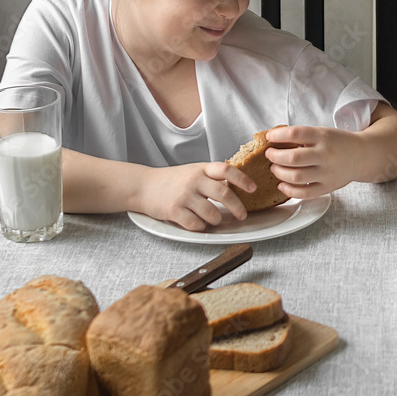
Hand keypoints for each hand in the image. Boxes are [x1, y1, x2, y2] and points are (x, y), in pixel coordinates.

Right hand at [136, 162, 256, 230]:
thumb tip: (236, 186)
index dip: (242, 179)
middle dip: (238, 207)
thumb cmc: (172, 180)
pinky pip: (196, 224)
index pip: (226, 170)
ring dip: (217, 220)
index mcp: (201, 169)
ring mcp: (184, 195)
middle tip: (242, 215)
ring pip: (212, 213)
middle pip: (224, 194)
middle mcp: (194, 180)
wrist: (143, 186)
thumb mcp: (193, 171)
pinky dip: (201, 226)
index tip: (253, 189)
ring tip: (214, 219)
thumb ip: (211, 177)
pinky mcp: (174, 210)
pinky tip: (198, 223)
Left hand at [264, 125, 359, 198]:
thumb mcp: (322, 132)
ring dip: (279, 173)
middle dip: (275, 156)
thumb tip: (274, 141)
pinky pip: (305, 193)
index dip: (277, 135)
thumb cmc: (337, 143)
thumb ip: (302, 136)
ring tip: (274, 168)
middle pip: (293, 158)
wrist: (361, 155)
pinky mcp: (328, 187)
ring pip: (296, 176)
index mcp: (323, 136)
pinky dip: (290, 190)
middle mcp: (325, 154)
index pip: (295, 133)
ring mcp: (327, 173)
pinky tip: (282, 184)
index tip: (269, 137)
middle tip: (269, 154)